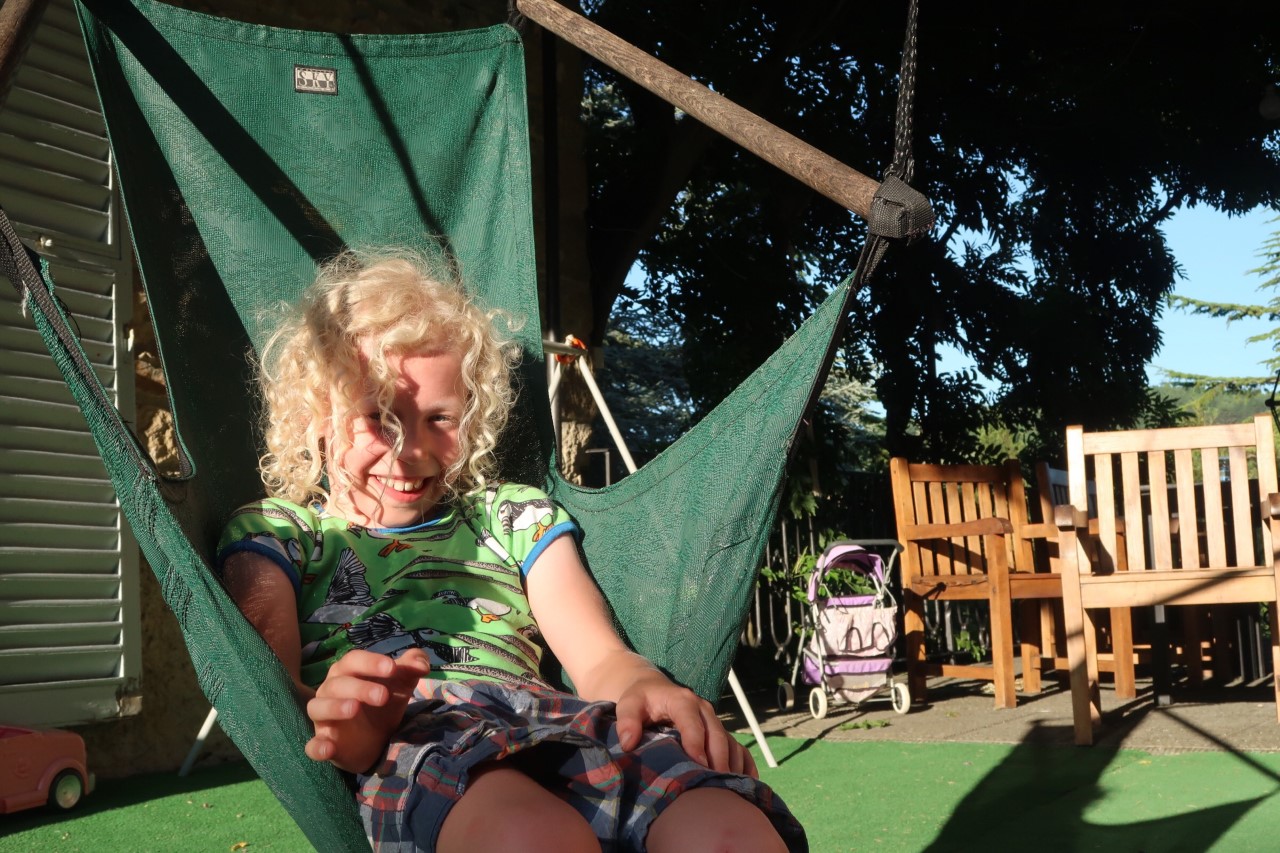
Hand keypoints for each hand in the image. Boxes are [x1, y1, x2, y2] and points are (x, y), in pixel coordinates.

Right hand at [304, 648, 430, 773]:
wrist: (376, 739)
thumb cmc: (384, 702)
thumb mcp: (401, 684)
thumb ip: (412, 667)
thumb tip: (422, 663)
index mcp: (348, 671)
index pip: (353, 660)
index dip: (371, 662)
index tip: (392, 668)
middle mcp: (330, 691)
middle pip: (337, 683)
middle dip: (359, 688)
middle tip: (383, 696)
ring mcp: (324, 718)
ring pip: (318, 707)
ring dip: (334, 707)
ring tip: (354, 709)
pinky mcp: (324, 743)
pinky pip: (312, 745)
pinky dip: (317, 746)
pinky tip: (328, 748)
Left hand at [613, 672, 757, 778]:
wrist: (653, 688)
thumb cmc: (640, 700)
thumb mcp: (628, 705)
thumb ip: (626, 721)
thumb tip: (628, 743)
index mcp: (683, 701)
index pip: (693, 723)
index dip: (697, 745)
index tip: (699, 767)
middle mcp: (703, 709)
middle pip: (716, 735)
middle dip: (718, 760)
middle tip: (715, 787)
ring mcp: (714, 721)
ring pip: (730, 743)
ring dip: (731, 766)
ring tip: (727, 790)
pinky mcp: (719, 731)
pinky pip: (738, 747)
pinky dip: (744, 764)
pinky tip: (745, 783)